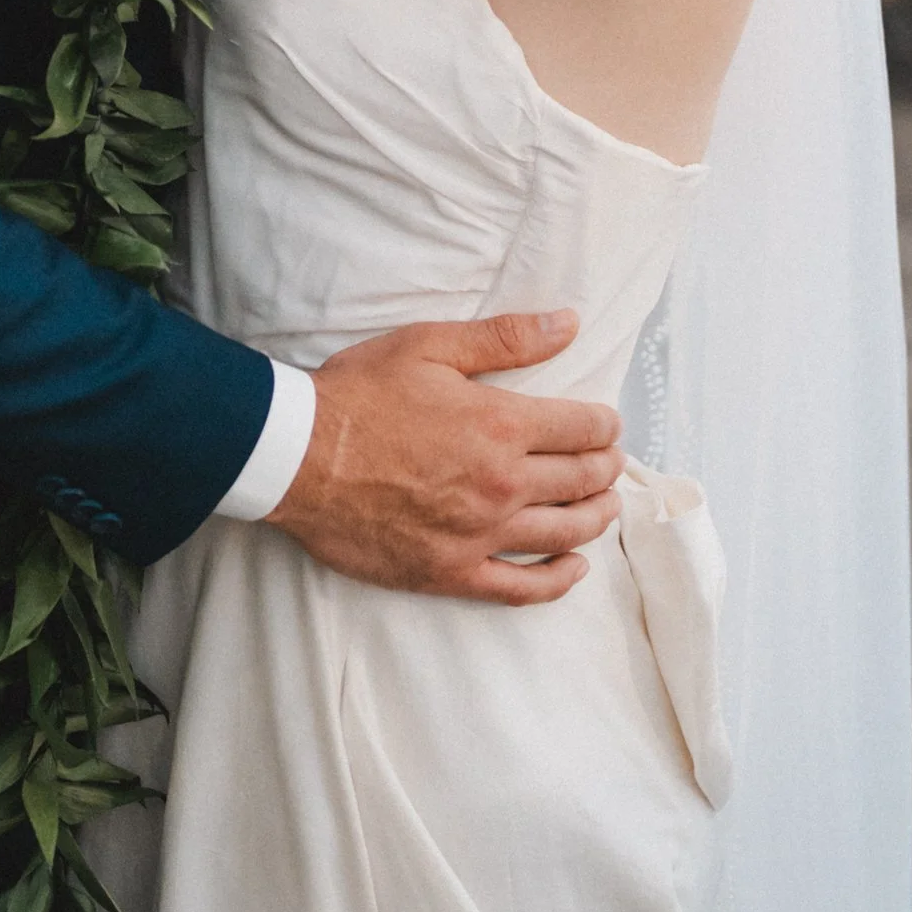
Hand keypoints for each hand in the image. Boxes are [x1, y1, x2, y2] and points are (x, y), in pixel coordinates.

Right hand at [269, 311, 625, 604]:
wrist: (299, 457)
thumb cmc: (359, 395)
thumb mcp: (431, 346)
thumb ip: (506, 338)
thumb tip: (569, 323)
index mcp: (501, 424)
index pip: (582, 427)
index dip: (604, 424)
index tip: (607, 423)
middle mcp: (502, 484)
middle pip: (581, 480)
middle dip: (606, 468)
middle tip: (612, 461)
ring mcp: (480, 534)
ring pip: (564, 533)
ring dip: (596, 518)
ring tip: (605, 506)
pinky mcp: (451, 572)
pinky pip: (521, 587)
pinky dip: (558, 580)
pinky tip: (575, 568)